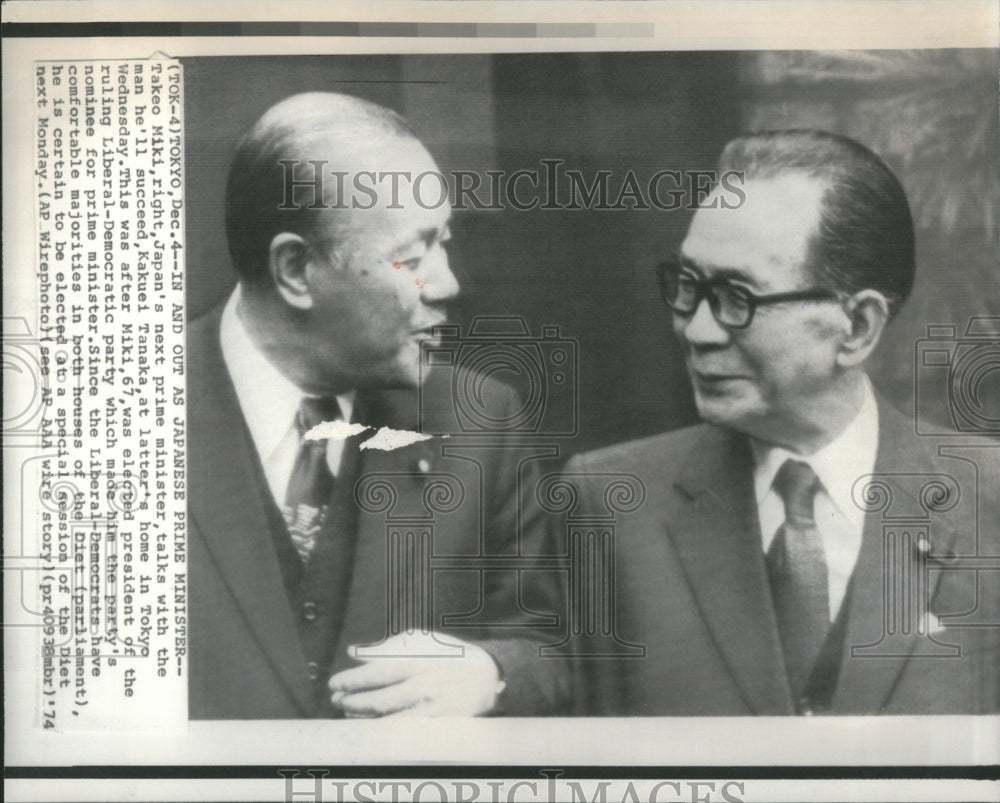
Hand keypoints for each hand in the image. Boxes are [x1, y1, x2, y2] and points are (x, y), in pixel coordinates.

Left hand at [327, 631, 504, 716]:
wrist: (485, 677)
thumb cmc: (449, 655)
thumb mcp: (421, 641)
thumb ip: (387, 646)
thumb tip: (355, 652)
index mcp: (420, 661)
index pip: (378, 672)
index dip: (353, 679)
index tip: (335, 683)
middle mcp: (424, 686)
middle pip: (380, 700)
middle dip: (352, 701)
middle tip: (336, 699)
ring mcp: (431, 709)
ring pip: (389, 720)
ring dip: (363, 718)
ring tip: (347, 711)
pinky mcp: (437, 726)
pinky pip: (403, 732)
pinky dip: (382, 729)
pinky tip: (370, 725)